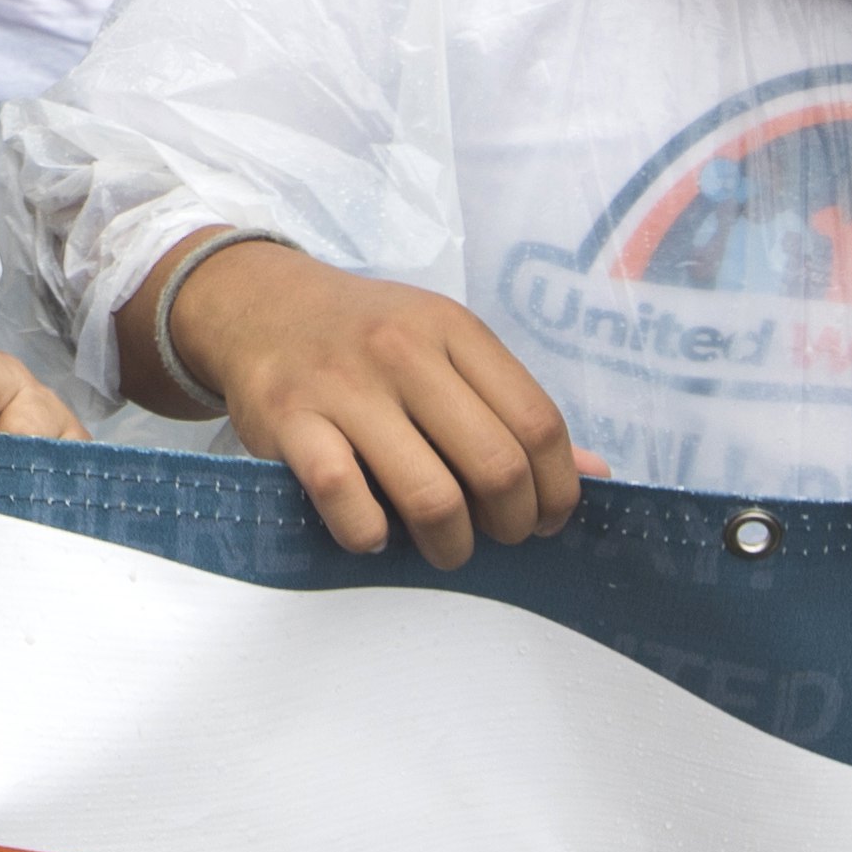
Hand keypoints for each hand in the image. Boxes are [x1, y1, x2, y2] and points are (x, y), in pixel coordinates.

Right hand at [176, 243, 583, 567]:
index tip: (546, 518)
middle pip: (496, 466)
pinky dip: (371, 535)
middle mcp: (404, 351)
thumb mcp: (445, 345)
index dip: (558, 489)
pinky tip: (374, 531)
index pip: (539, 423)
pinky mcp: (290, 421)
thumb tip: (595, 476)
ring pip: (430, 496)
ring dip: (450, 546)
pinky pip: (347, 501)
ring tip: (444, 547)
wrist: (257, 304)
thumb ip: (511, 406)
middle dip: (511, 524)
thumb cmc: (366, 337)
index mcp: (454, 330)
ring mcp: (344, 387)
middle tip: (499, 537)